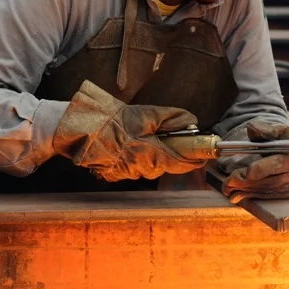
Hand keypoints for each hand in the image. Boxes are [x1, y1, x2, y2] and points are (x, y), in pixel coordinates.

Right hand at [52, 80, 206, 181]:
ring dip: (152, 155)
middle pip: (167, 166)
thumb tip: (191, 121)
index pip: (183, 163)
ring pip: (150, 167)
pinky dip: (136, 158)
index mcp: (154, 154)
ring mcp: (129, 173)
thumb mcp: (147, 114)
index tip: (204, 154)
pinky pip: (134, 168)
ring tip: (142, 137)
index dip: (195, 158)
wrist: (84, 129)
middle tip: (168, 137)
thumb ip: (172, 118)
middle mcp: (143, 169)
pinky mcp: (116, 174)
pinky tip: (128, 145)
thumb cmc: (115, 121)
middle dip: (171, 153)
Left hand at [217, 121, 288, 203]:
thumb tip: (251, 128)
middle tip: (227, 183)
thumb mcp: (287, 133)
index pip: (276, 165)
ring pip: (265, 192)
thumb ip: (269, 130)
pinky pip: (268, 198)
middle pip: (267, 181)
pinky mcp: (288, 197)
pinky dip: (252, 198)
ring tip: (227, 190)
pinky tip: (237, 197)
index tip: (245, 171)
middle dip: (246, 184)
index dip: (260, 169)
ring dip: (246, 192)